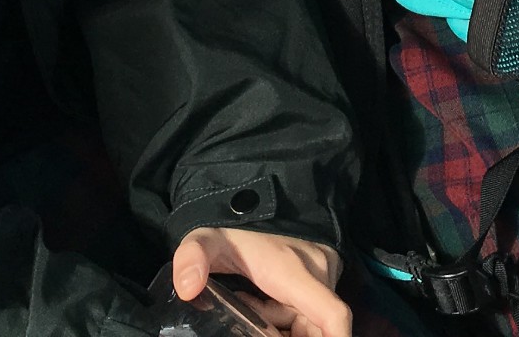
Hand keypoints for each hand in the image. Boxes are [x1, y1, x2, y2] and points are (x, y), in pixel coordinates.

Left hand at [171, 228, 347, 336]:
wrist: (256, 196)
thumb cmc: (232, 226)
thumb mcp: (207, 240)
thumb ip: (192, 257)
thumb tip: (186, 288)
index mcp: (294, 272)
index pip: (331, 315)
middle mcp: (317, 272)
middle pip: (316, 326)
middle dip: (286, 334)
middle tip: (254, 320)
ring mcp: (322, 273)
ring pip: (310, 319)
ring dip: (283, 325)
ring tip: (250, 303)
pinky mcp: (321, 274)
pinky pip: (308, 309)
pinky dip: (286, 316)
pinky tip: (261, 303)